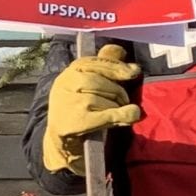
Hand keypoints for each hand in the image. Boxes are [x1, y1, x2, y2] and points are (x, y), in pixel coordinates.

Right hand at [42, 47, 141, 175]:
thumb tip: (119, 50)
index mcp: (68, 73)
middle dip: (118, 91)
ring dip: (117, 106)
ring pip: (105, 97)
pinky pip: (108, 114)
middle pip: (101, 80)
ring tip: (117, 113)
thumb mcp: (88, 87)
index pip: (93, 62)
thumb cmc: (79, 112)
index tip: (133, 72)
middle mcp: (64, 85)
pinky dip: (123, 114)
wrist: (62, 144)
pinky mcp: (77, 120)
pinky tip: (131, 115)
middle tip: (123, 101)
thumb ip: (102, 68)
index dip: (116, 66)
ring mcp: (69, 102)